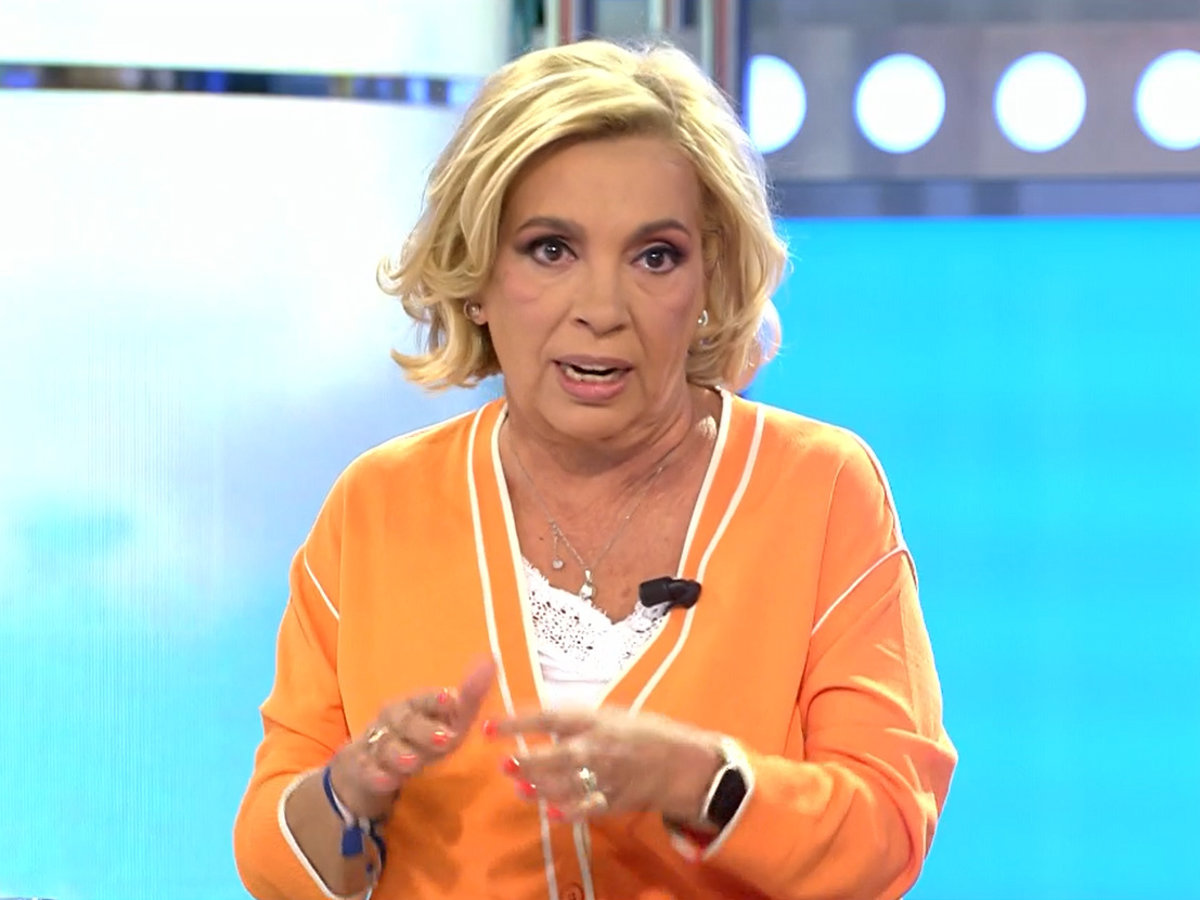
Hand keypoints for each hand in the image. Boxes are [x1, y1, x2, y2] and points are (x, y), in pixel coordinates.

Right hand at [329, 656, 495, 819]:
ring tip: (413, 763)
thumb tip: (492, 660)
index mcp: (414, 703)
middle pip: (406, 721)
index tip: (453, 699)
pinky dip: (376, 775)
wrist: (370, 763)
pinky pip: (368, 770)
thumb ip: (469, 697)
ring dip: (400, 753)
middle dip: (424, 730)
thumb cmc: (419, 736)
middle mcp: (393, 719)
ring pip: (387, 746)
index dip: (438, 699)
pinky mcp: (363, 768)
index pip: (426, 698)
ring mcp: (376, 742)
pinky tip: (387, 781)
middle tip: (444, 739)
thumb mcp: (446, 721)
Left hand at [490, 707, 723, 825]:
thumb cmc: (642, 732)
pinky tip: (550, 814)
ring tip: (517, 788)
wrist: (679, 762)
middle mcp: (598, 748)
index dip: (518, 721)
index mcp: (595, 721)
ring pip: (565, 784)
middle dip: (528, 762)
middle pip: (556, 756)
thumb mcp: (610, 715)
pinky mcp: (612, 801)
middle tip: (504, 764)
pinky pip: (587, 808)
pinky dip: (568, 812)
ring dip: (539, 788)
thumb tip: (540, 722)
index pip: (549, 718)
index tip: (491, 726)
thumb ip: (576, 722)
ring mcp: (606, 777)